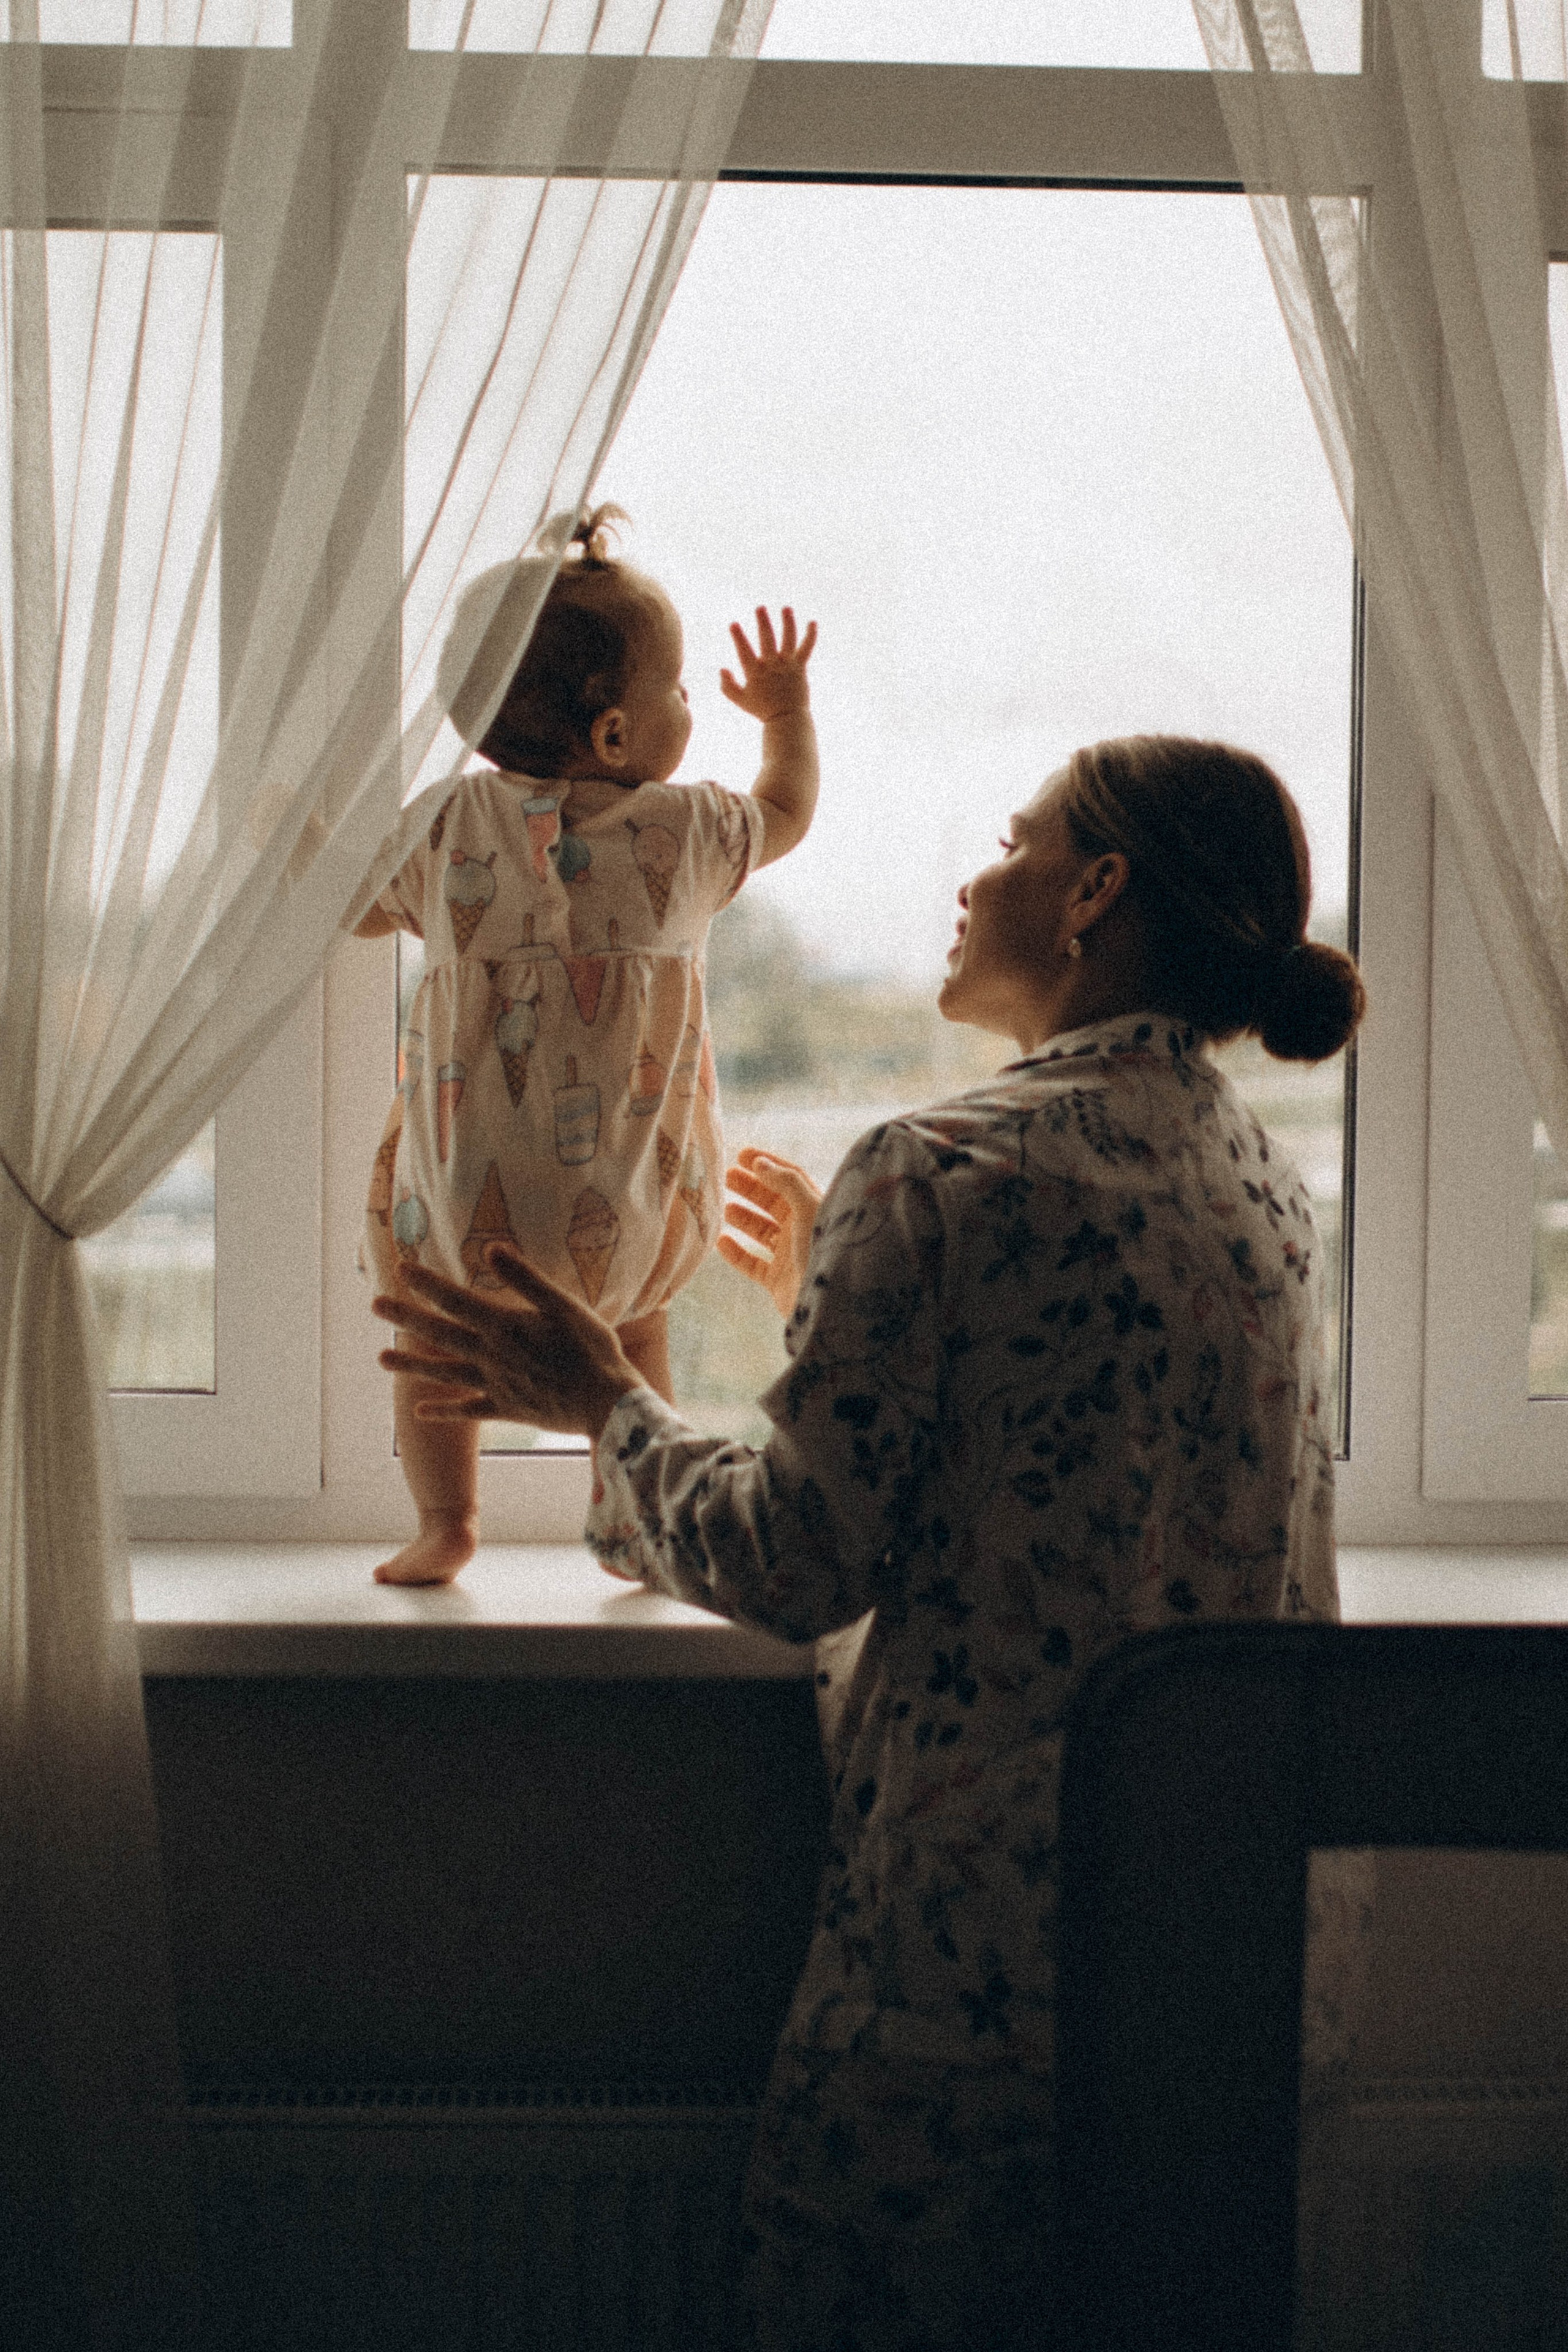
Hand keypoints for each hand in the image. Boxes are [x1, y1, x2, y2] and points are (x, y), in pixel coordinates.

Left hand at [373, 1244, 642, 1440]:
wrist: (608, 1404)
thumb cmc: (593, 1350)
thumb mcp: (564, 1306)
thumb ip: (525, 1278)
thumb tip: (489, 1248)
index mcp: (505, 1326)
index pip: (456, 1300)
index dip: (427, 1284)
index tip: (400, 1269)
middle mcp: (492, 1356)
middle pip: (441, 1334)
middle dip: (406, 1318)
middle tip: (375, 1305)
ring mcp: (496, 1386)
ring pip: (445, 1373)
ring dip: (412, 1365)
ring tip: (381, 1359)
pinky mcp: (508, 1410)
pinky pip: (468, 1410)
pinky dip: (443, 1410)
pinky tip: (419, 1411)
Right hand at [717, 1146, 822, 1319]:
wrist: (829, 1302)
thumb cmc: (823, 1250)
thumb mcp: (808, 1208)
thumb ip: (785, 1182)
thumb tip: (759, 1163)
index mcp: (815, 1208)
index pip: (791, 1178)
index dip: (768, 1164)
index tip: (743, 1154)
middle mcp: (804, 1230)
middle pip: (773, 1202)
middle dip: (750, 1188)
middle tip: (725, 1176)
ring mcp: (791, 1256)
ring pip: (762, 1231)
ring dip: (742, 1217)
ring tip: (723, 1206)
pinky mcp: (778, 1280)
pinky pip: (752, 1263)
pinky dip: (736, 1253)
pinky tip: (720, 1242)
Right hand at [720, 606, 816, 722]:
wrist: (786, 719)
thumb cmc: (762, 710)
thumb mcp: (740, 700)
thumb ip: (727, 686)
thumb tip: (722, 669)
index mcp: (755, 672)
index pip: (744, 650)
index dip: (738, 637)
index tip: (734, 624)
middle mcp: (771, 665)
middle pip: (767, 638)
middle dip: (763, 622)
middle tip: (760, 608)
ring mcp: (787, 665)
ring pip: (788, 638)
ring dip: (787, 622)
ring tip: (786, 608)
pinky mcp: (800, 667)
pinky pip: (806, 648)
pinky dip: (810, 635)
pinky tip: (812, 622)